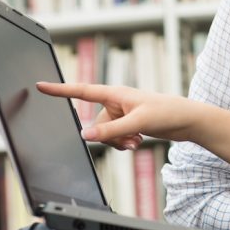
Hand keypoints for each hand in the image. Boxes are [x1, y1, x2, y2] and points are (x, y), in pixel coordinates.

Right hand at [36, 82, 202, 148]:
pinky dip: (124, 143)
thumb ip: (111, 131)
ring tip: (137, 139)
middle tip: (131, 136)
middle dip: (109, 136)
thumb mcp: (137, 123)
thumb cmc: (167, 113)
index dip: (61, 90)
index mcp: (116, 94)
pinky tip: (138, 142)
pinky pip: (115, 138)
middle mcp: (116, 103)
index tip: (41, 85)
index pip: (82, 91)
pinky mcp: (129, 124)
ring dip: (119, 141)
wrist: (187, 121)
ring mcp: (122, 114)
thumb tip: (85, 136)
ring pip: (105, 134)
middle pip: (96, 124)